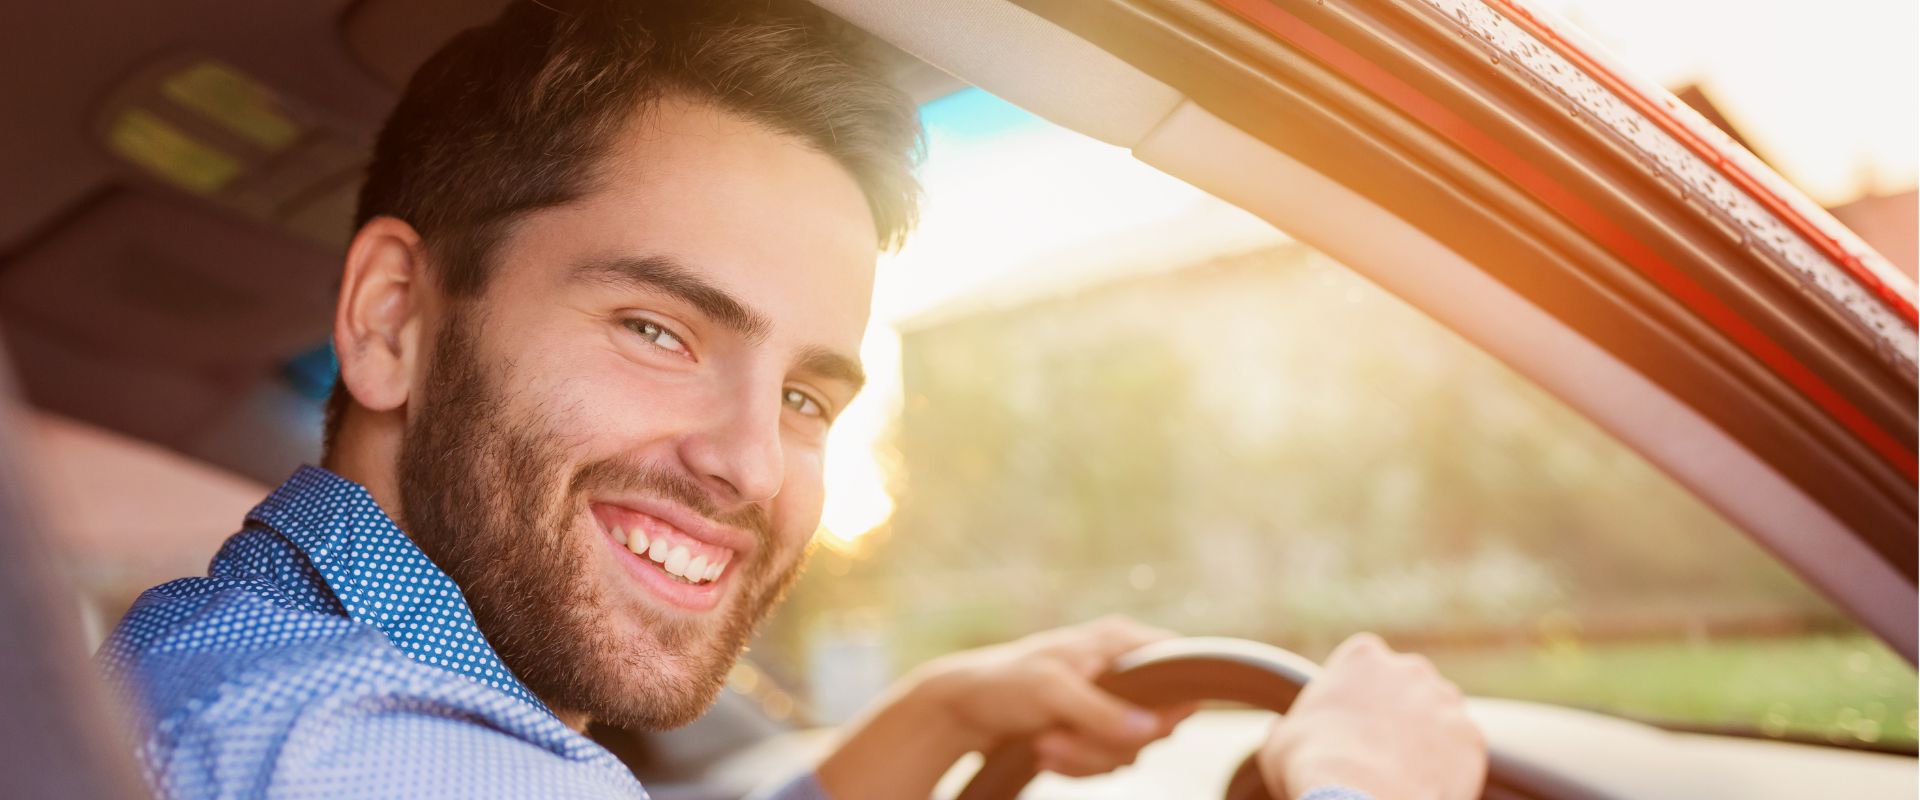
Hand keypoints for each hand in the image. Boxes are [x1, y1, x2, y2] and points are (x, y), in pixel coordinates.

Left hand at [911, 615, 1195, 774]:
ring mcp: (1109, 702)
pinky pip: (1108, 762)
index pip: (1179, 665)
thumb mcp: (1051, 692)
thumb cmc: (1003, 685)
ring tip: (1044, 744)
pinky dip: (1077, 767)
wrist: (961, 709)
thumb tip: (1154, 729)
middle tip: (1058, 737)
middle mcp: (1122, 670)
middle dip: (1106, 743)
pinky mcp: (1093, 730)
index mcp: (1120, 642)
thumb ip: (1102, 710)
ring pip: (1131, 749)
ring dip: (1085, 758)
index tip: (1144, 729)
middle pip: (1157, 722)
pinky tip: (1045, 755)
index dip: (1173, 703)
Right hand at [1258, 633, 1485, 799]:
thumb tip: (1283, 732)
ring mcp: (1445, 701)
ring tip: (1405, 772)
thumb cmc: (1312, 766)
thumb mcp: (1279, 740)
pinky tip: (1425, 786)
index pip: (1368, 664)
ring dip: (1428, 735)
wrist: (1360, 799)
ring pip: (1440, 715)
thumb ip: (1288, 725)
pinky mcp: (1471, 737)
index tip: (1353, 722)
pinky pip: (1462, 749)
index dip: (1360, 695)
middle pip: (1409, 685)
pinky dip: (1449, 766)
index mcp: (1363, 657)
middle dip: (1399, 710)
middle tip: (1381, 748)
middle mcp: (1410, 668)